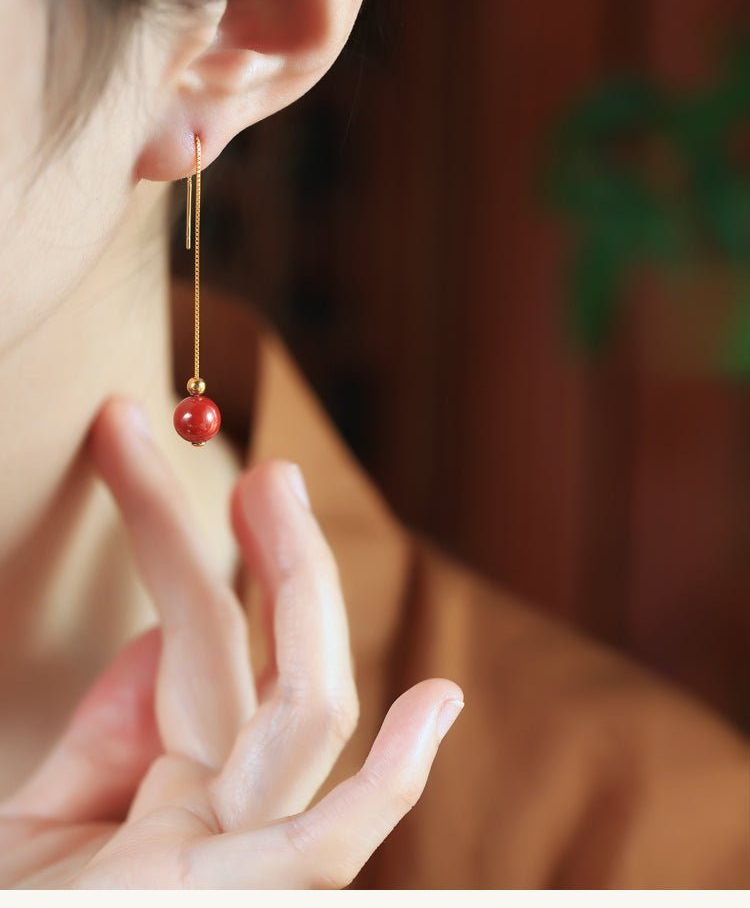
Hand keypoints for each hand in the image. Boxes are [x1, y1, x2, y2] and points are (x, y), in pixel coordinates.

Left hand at [0, 396, 462, 888]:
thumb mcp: (36, 826)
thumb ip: (104, 740)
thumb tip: (156, 639)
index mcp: (177, 805)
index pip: (198, 648)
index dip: (166, 543)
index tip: (126, 450)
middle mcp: (226, 830)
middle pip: (267, 663)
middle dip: (263, 555)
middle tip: (247, 459)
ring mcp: (237, 870)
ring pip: (304, 715)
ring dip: (295, 595)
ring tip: (267, 490)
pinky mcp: (234, 906)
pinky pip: (328, 850)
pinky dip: (392, 781)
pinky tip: (436, 706)